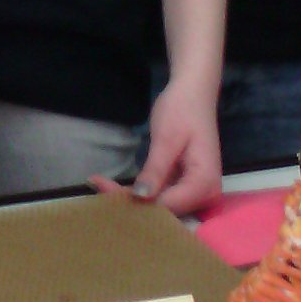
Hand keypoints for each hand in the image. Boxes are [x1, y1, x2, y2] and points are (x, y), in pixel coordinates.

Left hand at [96, 76, 220, 215]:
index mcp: (205, 185)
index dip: (134, 202)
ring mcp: (196, 192)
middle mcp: (205, 195)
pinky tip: (114, 186)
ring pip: (160, 205)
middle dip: (130, 202)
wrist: (194, 92)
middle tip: (95, 184)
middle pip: (163, 209)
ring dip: (130, 198)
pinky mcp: (185, 186)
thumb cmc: (182, 110)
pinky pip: (161, 195)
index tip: (102, 187)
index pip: (166, 206)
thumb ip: (155, 171)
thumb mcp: (166, 139)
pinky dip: (139, 191)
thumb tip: (141, 197)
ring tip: (99, 184)